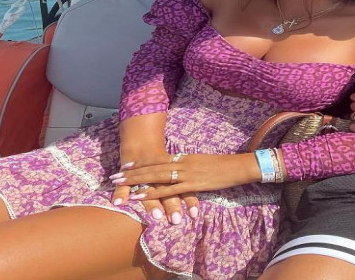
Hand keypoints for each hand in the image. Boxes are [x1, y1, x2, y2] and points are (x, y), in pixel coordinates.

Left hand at [110, 153, 260, 220]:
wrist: (240, 166)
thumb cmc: (225, 166)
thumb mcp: (204, 163)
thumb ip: (191, 167)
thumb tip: (181, 171)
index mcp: (185, 157)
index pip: (158, 159)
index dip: (141, 163)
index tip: (126, 166)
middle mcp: (182, 163)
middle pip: (152, 167)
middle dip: (132, 173)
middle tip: (114, 176)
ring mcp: (186, 173)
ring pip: (156, 176)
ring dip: (136, 181)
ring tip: (119, 185)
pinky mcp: (192, 184)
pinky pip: (167, 189)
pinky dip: (151, 193)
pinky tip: (139, 196)